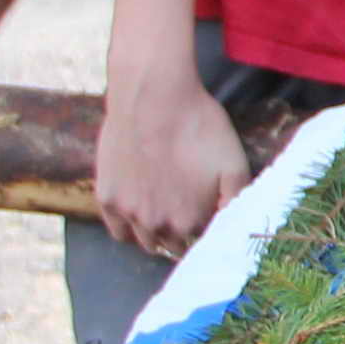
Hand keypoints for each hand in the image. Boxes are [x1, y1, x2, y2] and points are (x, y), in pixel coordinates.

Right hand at [96, 62, 257, 260]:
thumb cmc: (198, 127)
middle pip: (174, 245)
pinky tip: (138, 215)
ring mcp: (129, 214)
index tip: (208, 216)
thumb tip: (236, 230)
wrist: (153, 98)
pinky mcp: (107, 198)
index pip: (202, 242)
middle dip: (184, 234)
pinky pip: (118, 230)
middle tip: (188, 213)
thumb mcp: (235, 164)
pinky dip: (128, 227)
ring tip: (165, 214)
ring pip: (146, 242)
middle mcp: (158, 226)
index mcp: (191, 222)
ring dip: (157, 235)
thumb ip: (237, 202)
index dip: (207, 229)